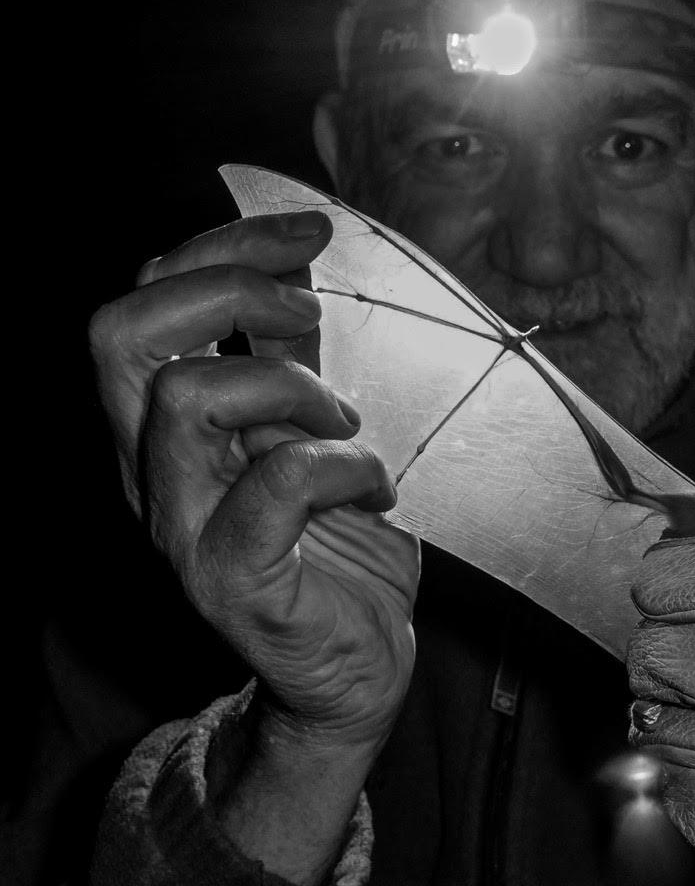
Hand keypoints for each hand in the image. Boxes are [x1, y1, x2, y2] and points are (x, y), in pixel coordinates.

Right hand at [88, 210, 420, 750]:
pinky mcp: (228, 577)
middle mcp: (149, 468)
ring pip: (185, 396)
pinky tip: (375, 488)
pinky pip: (275, 483)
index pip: (146, 298)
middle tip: (308, 315)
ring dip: (291, 386)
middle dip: (227, 288)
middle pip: (122, 330)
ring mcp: (179, 525)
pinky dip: (343, 465)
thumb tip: (296, 267)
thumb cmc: (340, 540)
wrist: (354, 661)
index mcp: (166, 422)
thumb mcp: (316, 426)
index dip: (223, 243)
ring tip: (348, 423)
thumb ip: (292, 356)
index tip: (311, 232)